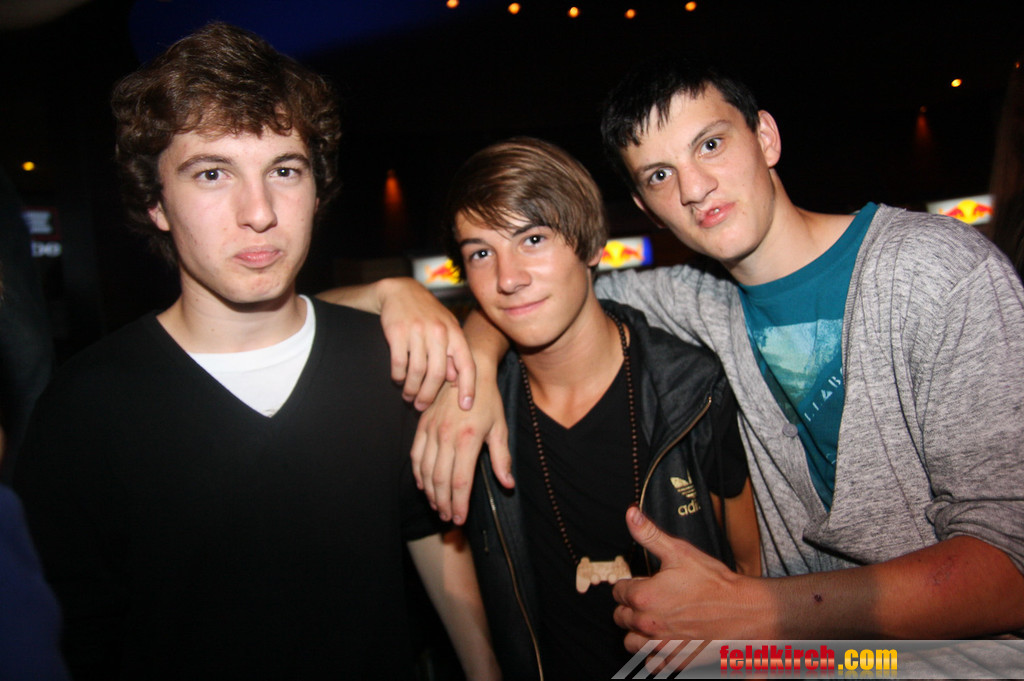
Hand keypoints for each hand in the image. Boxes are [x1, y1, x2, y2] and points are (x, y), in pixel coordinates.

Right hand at [376, 279, 475, 410]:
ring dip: (412, 389)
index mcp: (454, 332)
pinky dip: (398, 376)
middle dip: (429, 396)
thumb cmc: (428, 314)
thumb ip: (452, 353)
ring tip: (408, 396)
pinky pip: (399, 363)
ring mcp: (418, 331)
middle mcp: (439, 332)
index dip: (469, 387)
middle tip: (421, 406)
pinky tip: (398, 378)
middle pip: (438, 374)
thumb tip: (454, 380)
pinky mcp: (397, 331)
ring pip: (417, 371)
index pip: (467, 364)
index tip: (467, 406)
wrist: (400, 291)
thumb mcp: (446, 329)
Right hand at [411, 378, 512, 523]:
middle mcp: (446, 437)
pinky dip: (418, 473)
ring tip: (437, 506)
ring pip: (426, 471)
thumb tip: (508, 484)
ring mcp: (432, 431)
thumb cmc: (488, 401)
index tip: (459, 518)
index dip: (459, 504)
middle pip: (441, 480)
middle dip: (443, 503)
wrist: (468, 372)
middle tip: (448, 518)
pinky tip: (424, 485)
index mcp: (468, 439)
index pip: (460, 481)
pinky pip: (416, 455)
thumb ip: (501, 458)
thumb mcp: (500, 428)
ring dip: (431, 492)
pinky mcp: (422, 425)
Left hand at [613, 506, 767, 647]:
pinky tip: (663, 643)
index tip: (643, 583)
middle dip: (631, 607)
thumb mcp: (680, 551)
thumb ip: (649, 534)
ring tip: (652, 621)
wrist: (745, 612)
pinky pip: (651, 663)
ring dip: (637, 632)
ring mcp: (660, 645)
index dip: (629, 584)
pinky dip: (653, 656)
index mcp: (644, 596)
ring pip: (631, 642)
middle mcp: (647, 624)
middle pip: (621, 617)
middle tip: (650, 600)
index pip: (618, 591)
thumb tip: (630, 514)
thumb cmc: (714, 583)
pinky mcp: (675, 660)